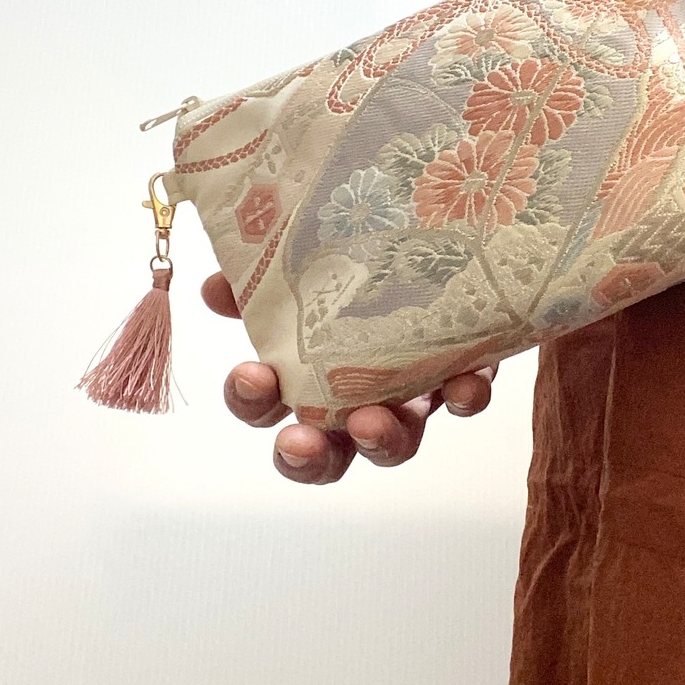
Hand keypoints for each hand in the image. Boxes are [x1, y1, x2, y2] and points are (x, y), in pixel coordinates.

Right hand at [201, 272, 496, 483]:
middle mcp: (356, 395)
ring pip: (394, 442)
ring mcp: (411, 393)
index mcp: (306, 369)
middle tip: (298, 441)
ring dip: (380, 439)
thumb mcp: (303, 256)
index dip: (250, 401)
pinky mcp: (463, 372)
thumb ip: (260, 272)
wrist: (440, 230)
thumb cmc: (360, 255)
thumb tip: (218, 286)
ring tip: (371, 421)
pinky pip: (467, 398)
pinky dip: (466, 396)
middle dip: (306, 455)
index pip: (265, 405)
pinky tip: (464, 383)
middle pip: (325, 452)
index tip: (251, 375)